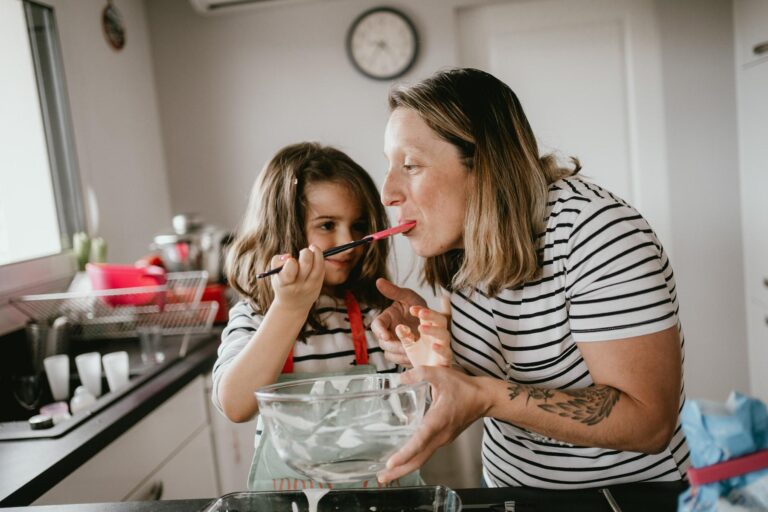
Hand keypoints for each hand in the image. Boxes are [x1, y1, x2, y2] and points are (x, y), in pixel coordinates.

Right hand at [270, 246, 323, 312]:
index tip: (290, 260)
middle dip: (306, 253)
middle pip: (306, 264)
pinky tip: (315, 257)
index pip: (289, 270)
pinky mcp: (319, 285)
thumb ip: (277, 262)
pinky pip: (322, 268)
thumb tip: (288, 256)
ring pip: (318, 265)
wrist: (293, 306)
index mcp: (284, 283)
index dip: (290, 261)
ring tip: (312, 249)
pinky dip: (320, 258)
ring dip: (316, 252)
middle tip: (303, 252)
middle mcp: (298, 285)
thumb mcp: (274, 275)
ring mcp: (310, 286)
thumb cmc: (282, 284)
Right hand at [371, 278, 426, 365]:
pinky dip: (406, 361)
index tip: (386, 335)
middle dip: (393, 345)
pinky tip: (416, 359)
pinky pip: (399, 361)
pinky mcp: (401, 355)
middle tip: (404, 346)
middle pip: (383, 342)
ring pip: (390, 354)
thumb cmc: (419, 307)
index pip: (376, 325)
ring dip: (399, 354)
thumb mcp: (409, 297)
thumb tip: (379, 280)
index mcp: (386, 319)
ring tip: (411, 353)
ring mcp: (394, 345)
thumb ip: (395, 291)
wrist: (432, 321)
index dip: (379, 331)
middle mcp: (387, 333)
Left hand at [377, 366, 488, 483]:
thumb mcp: (441, 374)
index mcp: (438, 421)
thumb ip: (420, 373)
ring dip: (405, 468)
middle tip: (382, 478)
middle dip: (399, 471)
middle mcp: (440, 435)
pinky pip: (426, 453)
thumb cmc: (465, 388)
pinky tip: (402, 459)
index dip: (405, 453)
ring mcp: (443, 440)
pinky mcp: (443, 439)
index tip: (391, 463)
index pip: (420, 441)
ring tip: (387, 474)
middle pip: (418, 459)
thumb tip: (401, 378)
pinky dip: (412, 460)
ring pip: (422, 458)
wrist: (484, 399)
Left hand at [396, 295, 452, 366]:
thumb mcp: (408, 344)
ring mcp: (442, 347)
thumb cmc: (421, 357)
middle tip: (421, 312)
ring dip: (433, 330)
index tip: (411, 309)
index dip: (421, 310)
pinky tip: (434, 346)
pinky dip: (441, 349)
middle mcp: (437, 336)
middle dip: (431, 315)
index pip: (427, 316)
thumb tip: (399, 327)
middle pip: (440, 321)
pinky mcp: (445, 360)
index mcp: (429, 330)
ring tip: (421, 328)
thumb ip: (404, 335)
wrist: (428, 376)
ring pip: (444, 335)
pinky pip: (446, 353)